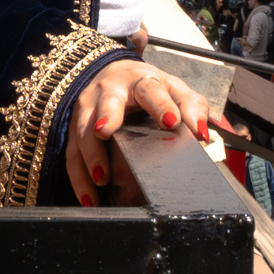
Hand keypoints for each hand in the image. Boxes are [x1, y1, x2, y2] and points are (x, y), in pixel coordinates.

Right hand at [64, 57, 223, 202]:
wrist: (111, 76)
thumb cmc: (147, 88)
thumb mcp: (174, 89)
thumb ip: (192, 107)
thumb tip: (201, 132)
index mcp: (139, 80)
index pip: (151, 90)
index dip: (162, 106)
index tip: (172, 122)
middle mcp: (108, 91)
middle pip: (106, 102)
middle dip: (106, 116)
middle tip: (105, 131)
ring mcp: (87, 110)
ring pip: (83, 131)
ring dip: (90, 154)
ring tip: (101, 178)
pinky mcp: (74, 130)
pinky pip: (72, 155)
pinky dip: (79, 178)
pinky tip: (90, 197)